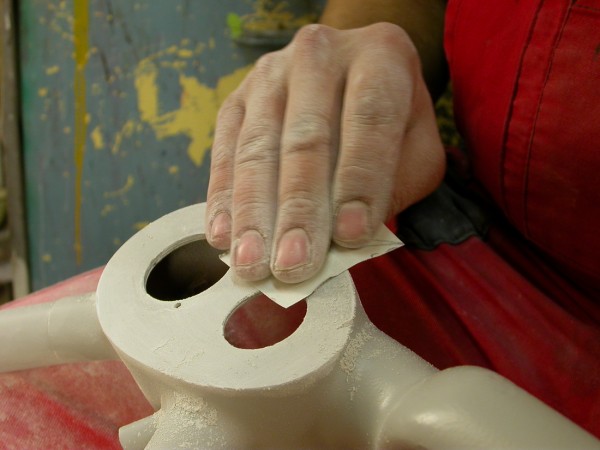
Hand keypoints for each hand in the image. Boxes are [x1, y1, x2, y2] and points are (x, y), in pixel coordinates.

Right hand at [205, 23, 444, 282]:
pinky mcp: (237, 98)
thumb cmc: (389, 120)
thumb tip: (346, 237)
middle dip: (300, 210)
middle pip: (306, 138)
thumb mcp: (416, 146)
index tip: (350, 237)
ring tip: (254, 263)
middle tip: (294, 264)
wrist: (347, 72)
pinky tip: (224, 237)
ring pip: (259, 148)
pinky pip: (226, 150)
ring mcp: (271, 74)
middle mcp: (320, 53)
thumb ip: (396, 183)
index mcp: (380, 56)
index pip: (370, 118)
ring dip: (254, 212)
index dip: (360, 180)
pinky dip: (223, 198)